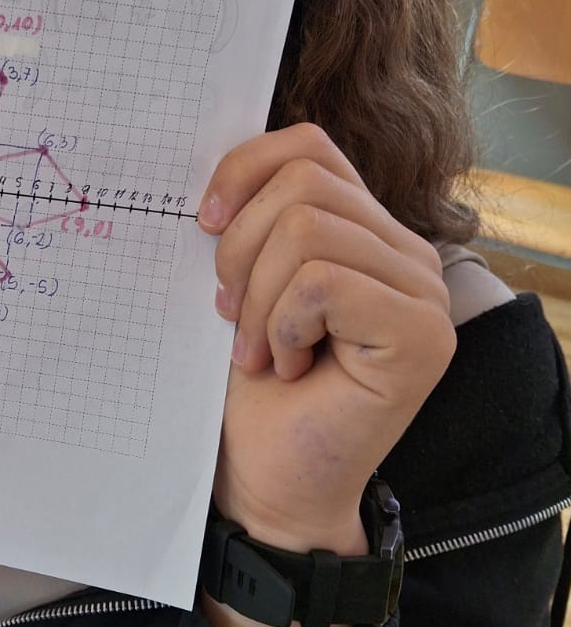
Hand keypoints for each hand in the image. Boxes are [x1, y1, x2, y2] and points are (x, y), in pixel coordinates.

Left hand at [199, 123, 456, 556]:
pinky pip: (322, 282)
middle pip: (304, 182)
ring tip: (259, 349)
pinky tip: (288, 366)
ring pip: (307, 229)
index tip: (203, 223)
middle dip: (240, 247)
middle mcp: (408, 253)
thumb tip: (213, 178)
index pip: (310, 146)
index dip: (245, 168)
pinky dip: (283, 323)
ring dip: (258, 297)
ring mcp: (424, 293)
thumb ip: (251, 221)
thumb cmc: (250, 388)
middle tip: (229, 314)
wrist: (266, 480)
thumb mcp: (240, 283)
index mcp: (366, 229)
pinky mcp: (423, 335)